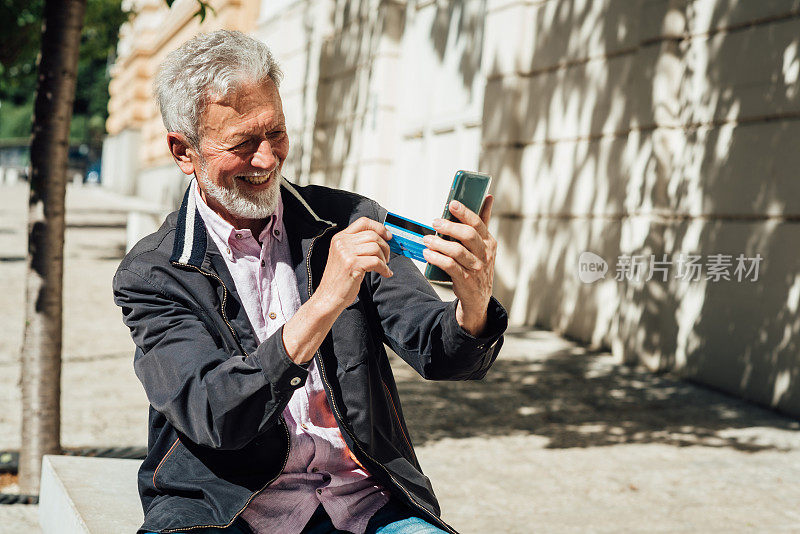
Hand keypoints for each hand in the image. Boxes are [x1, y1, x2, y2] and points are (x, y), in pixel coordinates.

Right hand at [315, 217, 393, 312]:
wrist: (328, 297)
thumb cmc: (339, 279)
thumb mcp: (346, 256)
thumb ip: (359, 245)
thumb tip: (382, 239)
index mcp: (340, 237)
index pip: (363, 222)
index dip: (379, 227)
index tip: (388, 236)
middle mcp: (342, 242)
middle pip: (373, 235)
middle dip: (385, 246)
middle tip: (386, 258)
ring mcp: (346, 253)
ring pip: (376, 247)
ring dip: (384, 258)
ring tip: (383, 267)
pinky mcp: (352, 264)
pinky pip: (376, 261)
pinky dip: (384, 268)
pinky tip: (385, 273)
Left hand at [422, 196, 495, 335]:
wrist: (478, 297)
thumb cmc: (478, 264)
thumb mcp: (484, 245)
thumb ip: (483, 221)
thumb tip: (488, 197)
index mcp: (490, 242)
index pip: (478, 223)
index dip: (464, 212)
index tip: (452, 204)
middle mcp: (485, 254)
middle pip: (468, 235)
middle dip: (450, 227)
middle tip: (435, 223)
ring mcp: (476, 268)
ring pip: (457, 251)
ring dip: (439, 243)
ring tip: (427, 239)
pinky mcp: (465, 280)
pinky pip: (450, 266)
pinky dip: (437, 258)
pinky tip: (428, 253)